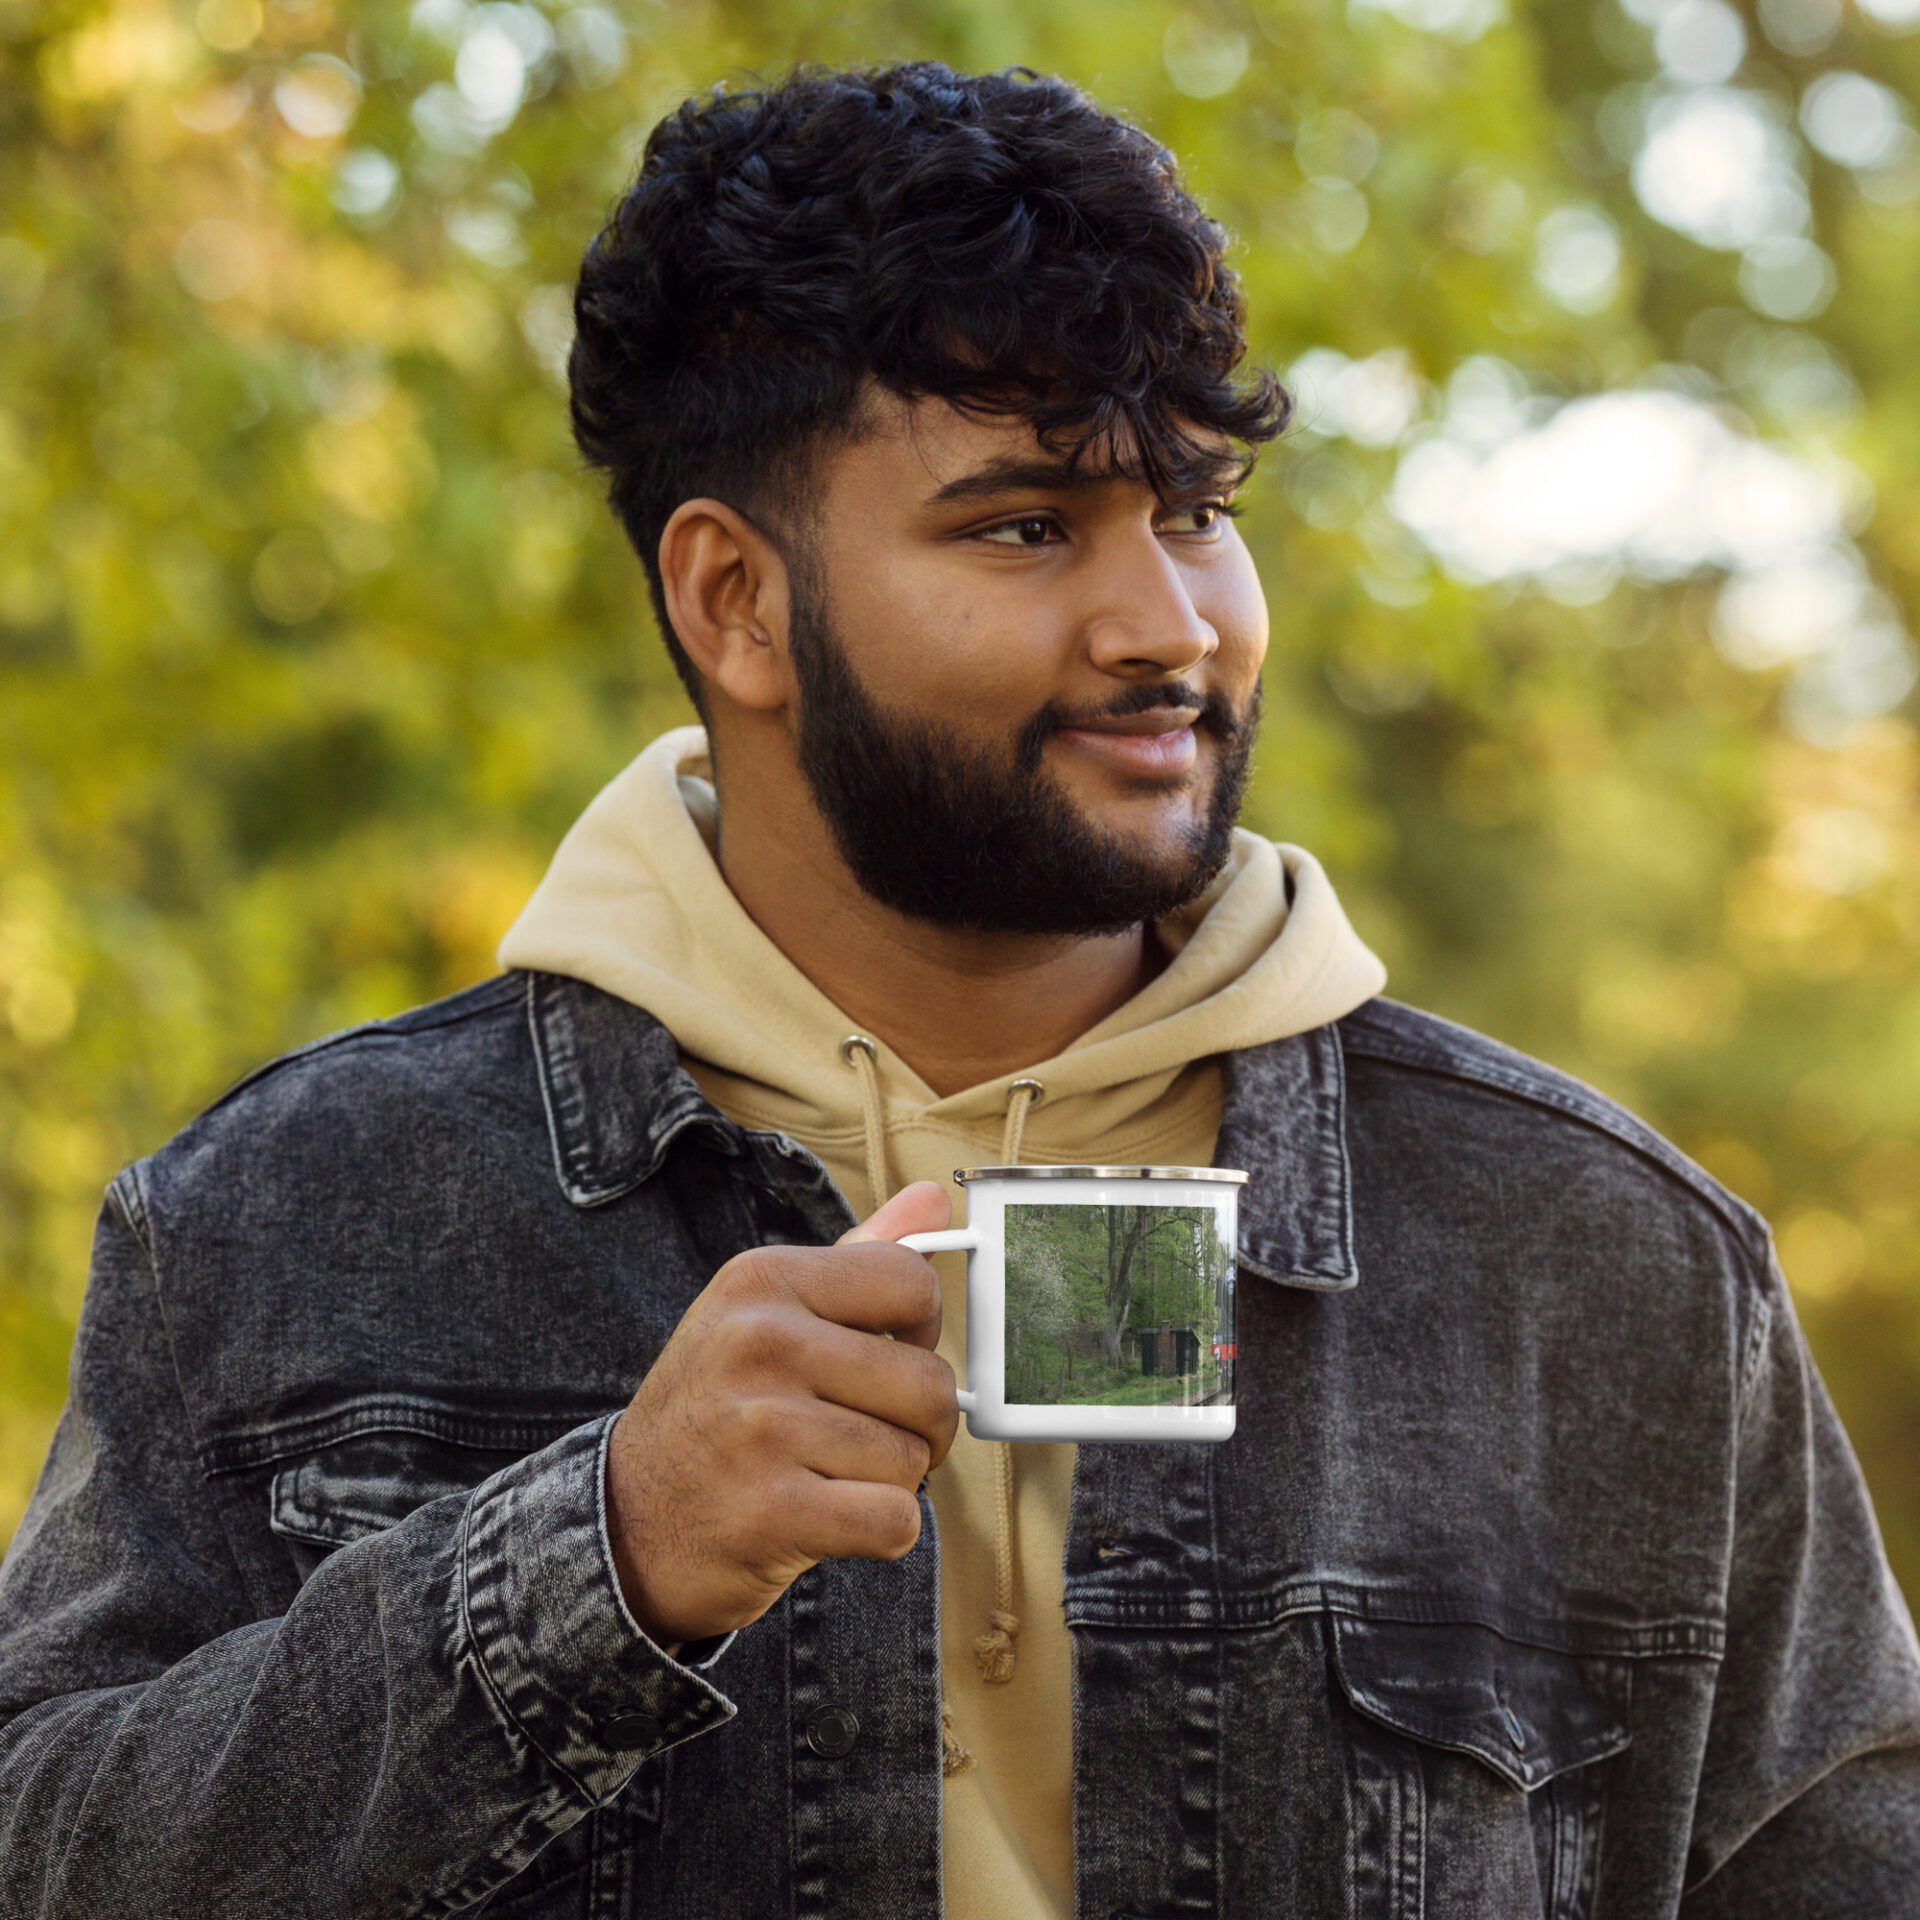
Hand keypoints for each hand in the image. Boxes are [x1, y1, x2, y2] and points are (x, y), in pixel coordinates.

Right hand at [605, 1181, 957, 1647]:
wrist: (627, 1520)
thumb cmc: (718, 1408)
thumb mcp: (765, 1313)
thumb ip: (857, 1256)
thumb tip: (934, 1195)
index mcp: (762, 1279)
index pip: (912, 1284)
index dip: (920, 1333)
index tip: (885, 1360)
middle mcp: (759, 1340)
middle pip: (928, 1383)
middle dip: (918, 1425)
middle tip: (863, 1437)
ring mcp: (762, 1427)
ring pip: (913, 1458)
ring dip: (888, 1482)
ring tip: (825, 1474)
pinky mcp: (770, 1511)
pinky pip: (895, 1520)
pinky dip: (879, 1533)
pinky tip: (827, 1519)